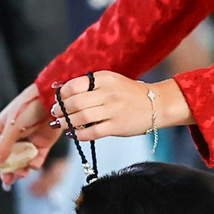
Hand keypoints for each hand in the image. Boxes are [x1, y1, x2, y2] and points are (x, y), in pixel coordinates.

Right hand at [0, 85, 60, 185]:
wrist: (55, 99)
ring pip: (20, 160)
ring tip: (21, 174)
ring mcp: (28, 139)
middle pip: (4, 157)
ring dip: (19, 170)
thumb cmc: (29, 108)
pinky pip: (36, 158)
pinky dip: (34, 163)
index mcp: (1, 128)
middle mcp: (13, 135)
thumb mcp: (12, 129)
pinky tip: (33, 163)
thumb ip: (2, 148)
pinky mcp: (43, 143)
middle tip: (7, 181)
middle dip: (4, 170)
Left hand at [51, 72, 191, 141]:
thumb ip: (89, 85)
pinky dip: (78, 135)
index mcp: (104, 79)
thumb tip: (60, 89)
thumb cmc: (129, 94)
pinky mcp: (117, 126)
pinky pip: (92, 132)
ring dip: (66, 123)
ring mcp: (113, 110)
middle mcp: (108, 93)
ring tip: (61, 124)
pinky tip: (73, 134)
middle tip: (56, 114)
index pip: (74, 85)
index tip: (58, 100)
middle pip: (75, 102)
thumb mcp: (111, 82)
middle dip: (61, 110)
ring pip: (81, 117)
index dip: (61, 95)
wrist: (157, 104)